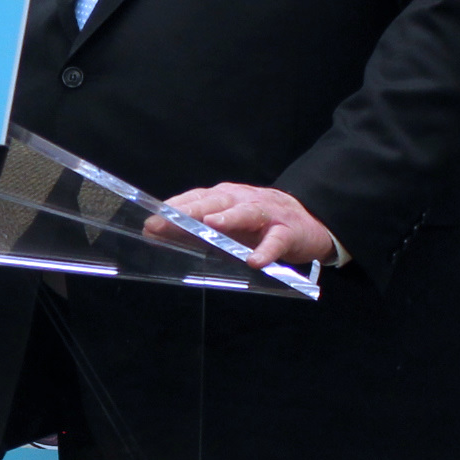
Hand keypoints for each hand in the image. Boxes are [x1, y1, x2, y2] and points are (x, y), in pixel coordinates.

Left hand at [163, 181, 335, 268]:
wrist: (308, 221)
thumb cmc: (258, 225)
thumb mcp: (223, 228)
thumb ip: (191, 230)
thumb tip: (153, 231)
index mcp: (224, 198)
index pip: (196, 198)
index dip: (174, 208)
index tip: (152, 220)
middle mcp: (242, 200)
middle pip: (215, 201)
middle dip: (190, 211)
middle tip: (167, 221)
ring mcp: (266, 214)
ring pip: (246, 212)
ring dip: (229, 217)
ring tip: (211, 225)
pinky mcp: (287, 232)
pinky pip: (276, 241)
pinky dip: (266, 250)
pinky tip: (255, 261)